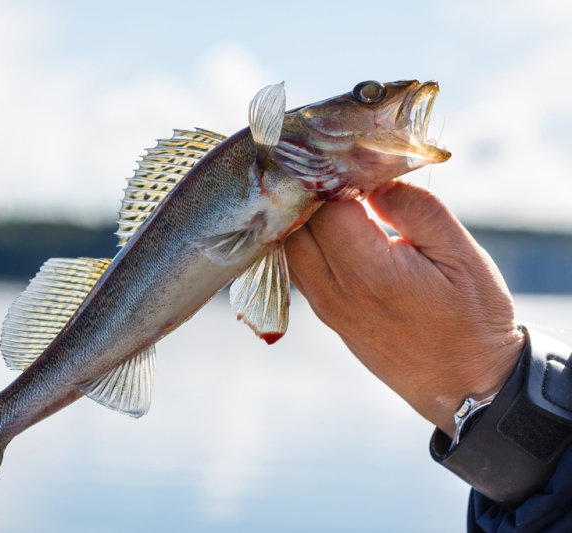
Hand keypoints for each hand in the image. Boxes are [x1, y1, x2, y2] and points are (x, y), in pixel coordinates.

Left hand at [285, 181, 524, 436]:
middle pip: (295, 225)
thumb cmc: (472, 319)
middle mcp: (334, 291)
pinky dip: (307, 242)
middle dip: (312, 194)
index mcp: (368, 272)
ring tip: (338, 199)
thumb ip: (415, 210)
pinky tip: (333, 230)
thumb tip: (372, 181)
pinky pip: (298, 268)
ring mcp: (325, 307)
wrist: (464, 386)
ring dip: (305, 218)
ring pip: (289, 247)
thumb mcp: (461, 256)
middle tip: (340, 174)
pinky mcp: (326, 316)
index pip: (323, 207)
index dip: (333, 177)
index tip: (353, 162)